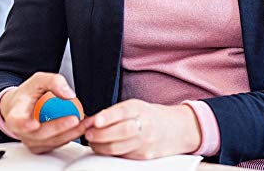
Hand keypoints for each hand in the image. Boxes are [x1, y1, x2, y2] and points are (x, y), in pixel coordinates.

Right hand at [0, 72, 86, 153]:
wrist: (20, 106)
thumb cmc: (28, 94)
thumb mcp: (38, 80)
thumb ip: (53, 81)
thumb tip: (69, 95)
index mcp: (16, 116)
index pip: (19, 123)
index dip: (26, 125)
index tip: (35, 124)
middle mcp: (22, 133)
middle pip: (41, 134)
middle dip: (60, 128)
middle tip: (75, 119)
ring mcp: (32, 142)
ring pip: (52, 142)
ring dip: (71, 133)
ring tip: (86, 123)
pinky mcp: (42, 146)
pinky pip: (57, 143)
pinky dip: (71, 135)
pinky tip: (82, 127)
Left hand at [82, 99, 201, 159]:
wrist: (175, 129)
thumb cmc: (151, 116)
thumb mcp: (136, 107)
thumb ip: (116, 113)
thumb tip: (91, 120)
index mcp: (140, 109)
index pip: (123, 111)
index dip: (108, 116)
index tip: (95, 120)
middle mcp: (144, 125)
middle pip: (119, 132)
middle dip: (99, 134)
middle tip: (88, 133)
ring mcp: (144, 143)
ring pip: (117, 147)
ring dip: (100, 145)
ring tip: (92, 140)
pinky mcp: (143, 157)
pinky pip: (121, 155)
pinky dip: (108, 152)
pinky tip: (103, 147)